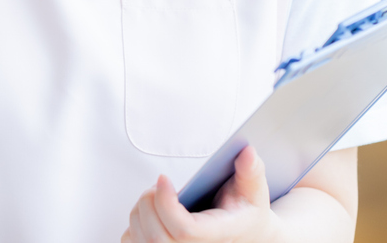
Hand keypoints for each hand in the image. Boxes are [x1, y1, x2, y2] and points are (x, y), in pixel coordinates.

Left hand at [121, 146, 279, 242]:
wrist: (247, 235)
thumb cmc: (244, 212)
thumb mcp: (254, 190)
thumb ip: (251, 171)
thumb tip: (247, 152)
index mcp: (219, 236)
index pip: (185, 230)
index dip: (166, 204)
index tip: (163, 178)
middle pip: (157, 237)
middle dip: (149, 203)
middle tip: (157, 186)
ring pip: (142, 241)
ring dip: (139, 211)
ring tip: (154, 198)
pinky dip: (133, 226)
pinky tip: (148, 215)